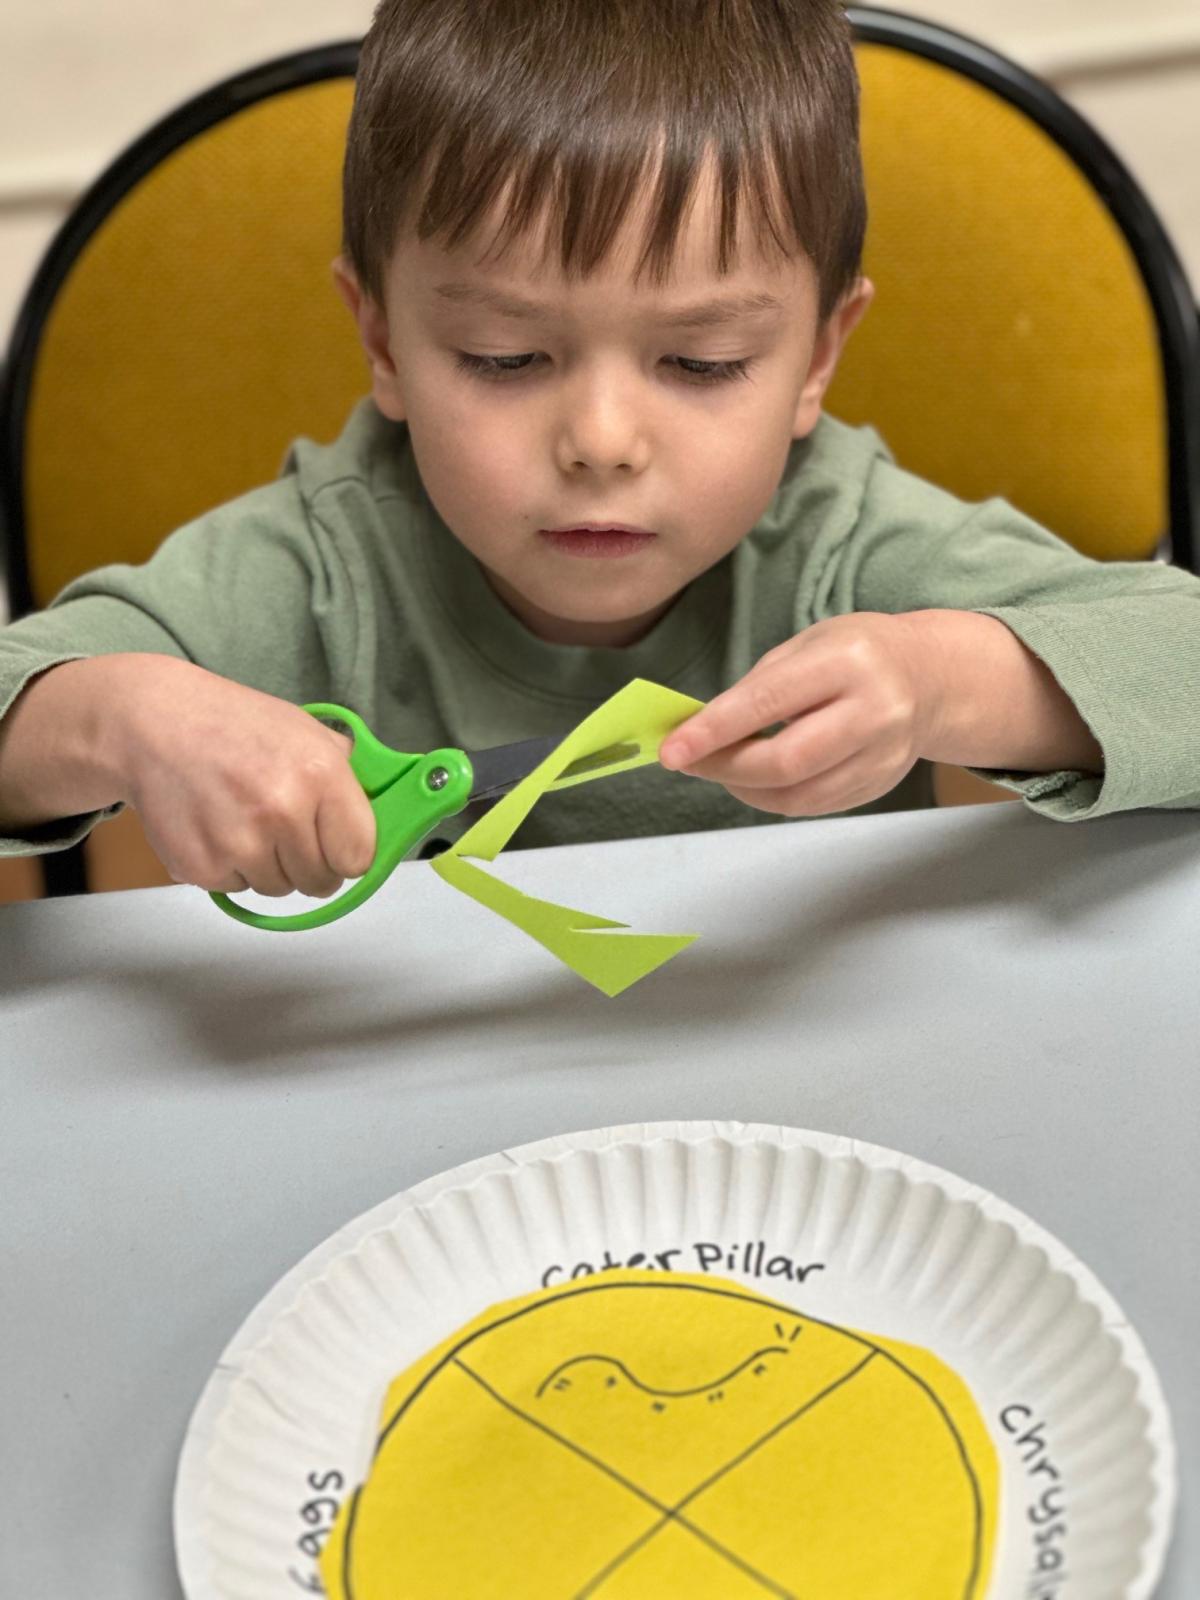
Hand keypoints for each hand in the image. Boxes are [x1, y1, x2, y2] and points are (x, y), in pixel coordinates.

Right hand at [0, 654, 375, 895]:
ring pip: (279, 888)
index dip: (348, 852)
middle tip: (285, 827)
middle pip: (321, 880)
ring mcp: (239, 842)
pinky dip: (230, 866)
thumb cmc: (234, 726)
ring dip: (268, 864)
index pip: (360, 856)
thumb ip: (349, 776)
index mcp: (321, 774)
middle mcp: (282, 810)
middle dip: (309, 860)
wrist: (153, 724)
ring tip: (245, 818)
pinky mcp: (201, 866)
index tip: (337, 842)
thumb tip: (392, 811)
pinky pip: (237, 888)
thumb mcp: (306, 732)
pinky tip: (217, 826)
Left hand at [659, 614, 932, 816]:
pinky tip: (757, 779)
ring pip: (797, 795)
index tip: (672, 749)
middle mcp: (873, 711)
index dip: (714, 731)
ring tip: (722, 768)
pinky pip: (814, 805)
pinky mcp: (880, 784)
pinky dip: (774, 797)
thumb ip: (758, 688)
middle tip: (688, 760)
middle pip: (785, 761)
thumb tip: (700, 731)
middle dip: (724, 767)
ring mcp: (883, 755)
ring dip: (745, 789)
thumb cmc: (856, 654)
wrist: (932, 678)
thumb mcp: (807, 646)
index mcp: (848, 662)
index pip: (768, 704)